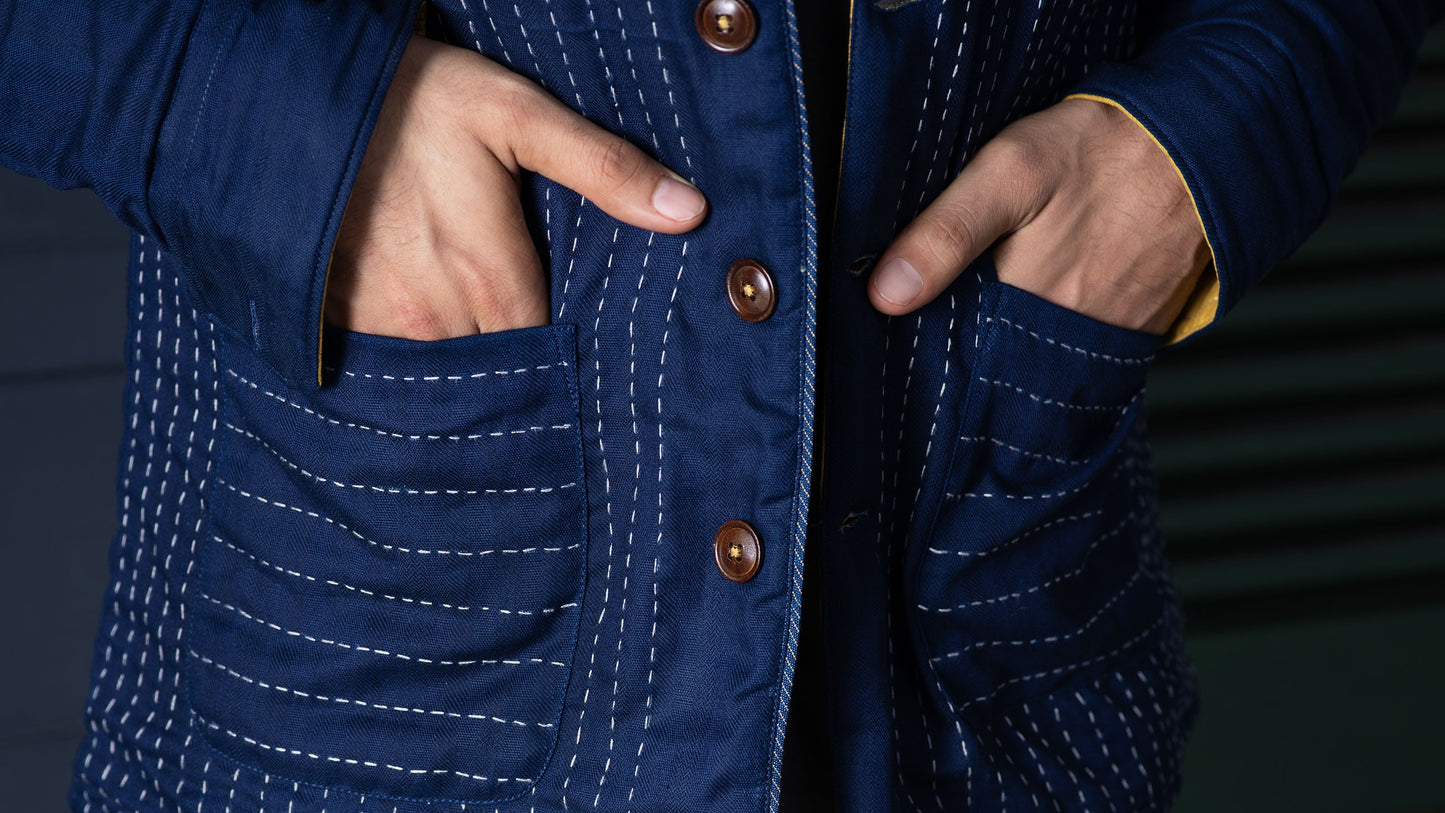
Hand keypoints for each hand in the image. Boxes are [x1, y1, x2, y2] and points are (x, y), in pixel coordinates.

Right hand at [327, 37, 707, 339]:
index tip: (576, 336)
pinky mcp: (338, 323)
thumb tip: (690, 212)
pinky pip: (390, 361)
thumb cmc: (413, 100)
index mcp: (492, 277)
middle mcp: (439, 319)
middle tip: (527, 334)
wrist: (289, 96)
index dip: (565, 348)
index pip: (550, 352)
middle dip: (516, 353)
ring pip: (447, 369)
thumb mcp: (516, 115)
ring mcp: (383, 327)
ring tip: (475, 325)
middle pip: (499, 367)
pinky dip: (412, 348)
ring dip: (465, 354)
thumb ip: (604, 167)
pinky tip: (421, 317)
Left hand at [868, 98, 1210, 335]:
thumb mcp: (1008, 172)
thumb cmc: (1099, 152)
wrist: (1201, 144)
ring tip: (995, 303)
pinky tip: (1041, 298)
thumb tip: (885, 296)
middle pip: (995, 365)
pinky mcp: (1135, 334)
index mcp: (1027, 308)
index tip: (901, 335)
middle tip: (948, 310)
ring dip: (1010, 344)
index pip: (956, 360)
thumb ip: (944, 234)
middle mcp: (1067, 340)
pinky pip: (1079, 351)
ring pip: (1036, 361)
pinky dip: (1054, 335)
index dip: (926, 347)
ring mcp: (1106, 341)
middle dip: (967, 350)